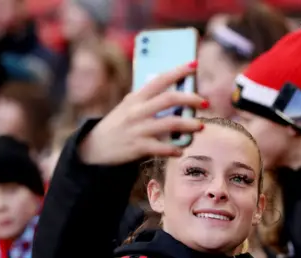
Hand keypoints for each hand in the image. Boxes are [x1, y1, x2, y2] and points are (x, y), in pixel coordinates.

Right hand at [78, 62, 206, 164]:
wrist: (94, 147)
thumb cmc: (117, 125)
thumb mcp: (128, 107)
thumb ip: (147, 100)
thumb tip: (174, 94)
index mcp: (136, 98)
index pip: (159, 79)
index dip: (178, 71)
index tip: (194, 65)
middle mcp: (138, 111)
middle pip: (169, 99)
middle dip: (191, 99)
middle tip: (205, 102)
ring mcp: (139, 129)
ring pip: (170, 123)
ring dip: (189, 124)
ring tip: (201, 127)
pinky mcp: (139, 147)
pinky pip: (163, 148)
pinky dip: (175, 149)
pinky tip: (181, 150)